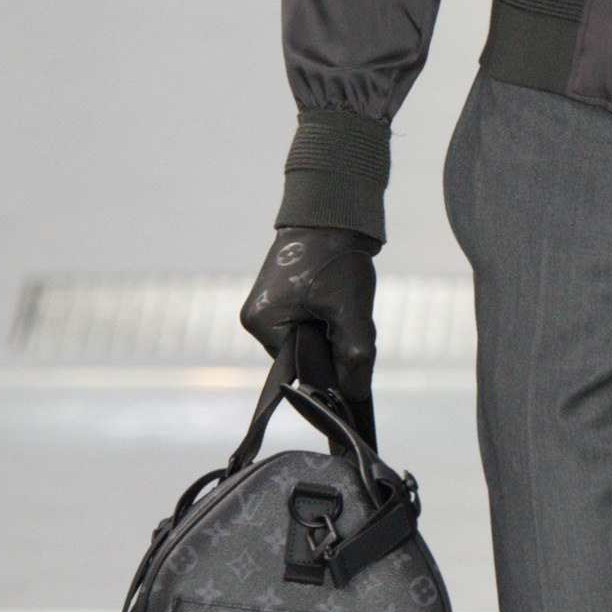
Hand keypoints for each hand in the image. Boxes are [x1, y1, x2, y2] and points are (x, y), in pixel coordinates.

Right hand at [241, 226, 378, 411]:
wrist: (333, 214)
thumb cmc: (336, 258)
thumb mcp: (350, 312)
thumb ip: (355, 357)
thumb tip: (354, 397)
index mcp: (262, 324)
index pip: (299, 369)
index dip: (330, 368)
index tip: (354, 362)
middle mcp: (257, 319)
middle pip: (304, 357)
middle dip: (333, 347)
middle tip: (351, 321)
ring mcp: (268, 309)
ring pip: (310, 341)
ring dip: (333, 333)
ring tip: (344, 306)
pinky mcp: (282, 299)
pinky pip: (309, 325)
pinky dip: (329, 320)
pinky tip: (339, 302)